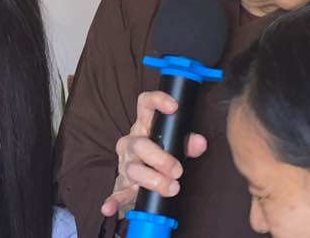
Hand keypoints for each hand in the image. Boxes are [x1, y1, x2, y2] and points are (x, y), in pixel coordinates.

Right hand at [101, 91, 207, 218]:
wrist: (143, 176)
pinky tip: (110, 208)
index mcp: (144, 126)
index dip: (157, 101)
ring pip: (132, 169)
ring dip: (152, 180)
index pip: (145, 105)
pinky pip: (116, 193)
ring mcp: (125, 164)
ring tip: (171, 188)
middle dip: (160, 158)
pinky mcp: (122, 185)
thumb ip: (187, 143)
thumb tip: (199, 142)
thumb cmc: (161, 154)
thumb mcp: (175, 145)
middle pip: (139, 144)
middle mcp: (131, 142)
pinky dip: (113, 201)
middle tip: (178, 170)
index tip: (174, 107)